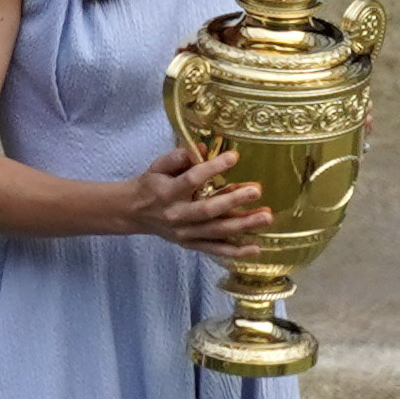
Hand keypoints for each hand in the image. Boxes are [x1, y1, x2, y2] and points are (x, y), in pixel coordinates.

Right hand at [125, 148, 273, 259]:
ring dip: (243, 225)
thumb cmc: (151, 185)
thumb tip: (203, 147)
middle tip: (256, 191)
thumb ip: (179, 156)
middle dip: (233, 201)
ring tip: (266, 217)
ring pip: (216, 231)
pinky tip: (256, 248)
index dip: (212, 168)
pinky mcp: (190, 245)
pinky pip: (216, 250)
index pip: (191, 180)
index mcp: (166, 192)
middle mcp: (176, 215)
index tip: (234, 157)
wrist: (134, 212)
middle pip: (208, 210)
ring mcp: (184, 233)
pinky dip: (236, 251)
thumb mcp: (158, 166)